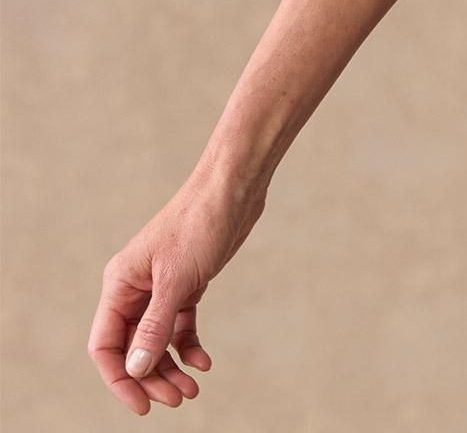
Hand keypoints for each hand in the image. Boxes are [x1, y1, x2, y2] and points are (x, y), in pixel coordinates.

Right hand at [89, 170, 266, 413]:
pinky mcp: (187, 283)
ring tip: (191, 390)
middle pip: (132, 348)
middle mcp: (135, 289)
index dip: (119, 379)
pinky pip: (180, 325)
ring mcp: (161, 287)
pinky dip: (189, 345)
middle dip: (150, 378)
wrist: (234, 186)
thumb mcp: (177, 279)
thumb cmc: (200, 222)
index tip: (141, 406)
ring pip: (156, 340)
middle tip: (177, 400)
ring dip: (170, 367)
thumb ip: (155, 326)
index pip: (106, 346)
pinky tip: (203, 362)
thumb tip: (135, 369)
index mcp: (120, 285)